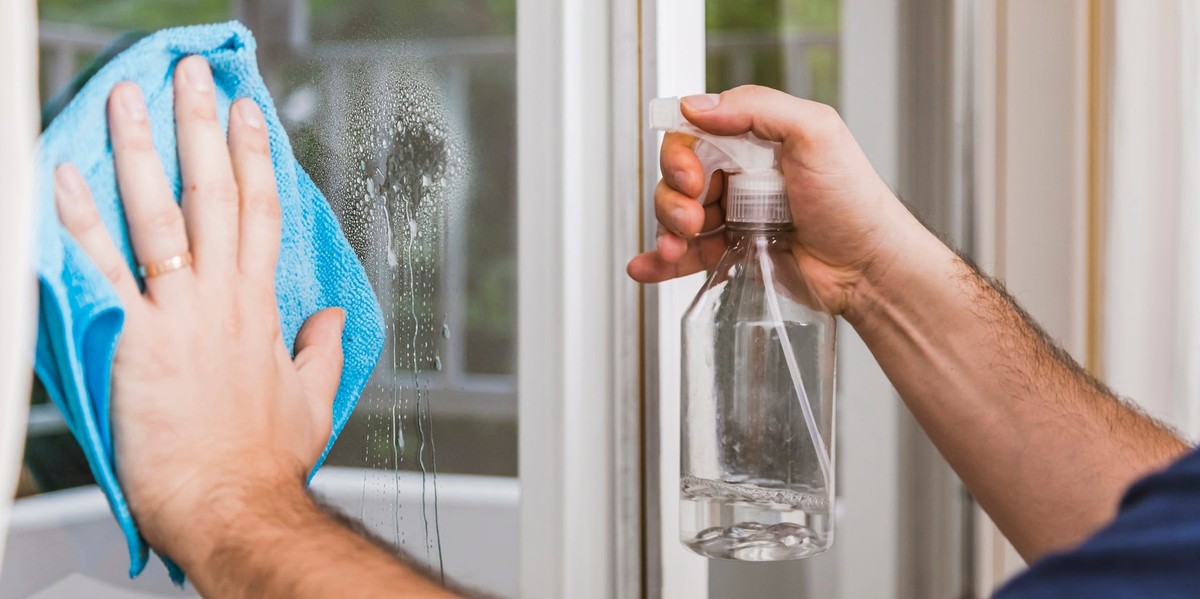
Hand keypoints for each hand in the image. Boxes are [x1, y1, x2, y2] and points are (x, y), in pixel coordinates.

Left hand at [52, 56, 345, 565]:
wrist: (232, 504)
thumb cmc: (265, 462)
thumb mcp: (312, 401)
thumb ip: (323, 352)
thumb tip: (333, 320)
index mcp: (262, 310)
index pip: (262, 214)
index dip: (256, 158)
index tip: (248, 115)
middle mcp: (222, 299)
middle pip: (215, 195)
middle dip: (204, 128)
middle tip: (194, 78)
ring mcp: (178, 314)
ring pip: (161, 215)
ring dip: (144, 150)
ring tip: (130, 99)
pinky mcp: (133, 339)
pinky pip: (103, 268)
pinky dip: (81, 220)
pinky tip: (66, 176)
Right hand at [626, 85, 920, 316]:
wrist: (869, 269)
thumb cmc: (854, 202)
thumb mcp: (816, 133)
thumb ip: (758, 108)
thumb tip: (699, 106)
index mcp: (756, 141)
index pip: (695, 136)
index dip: (682, 155)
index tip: (692, 177)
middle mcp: (741, 175)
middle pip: (678, 176)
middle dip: (673, 197)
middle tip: (694, 214)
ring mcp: (734, 216)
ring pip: (676, 216)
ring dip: (665, 229)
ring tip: (678, 245)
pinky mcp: (733, 254)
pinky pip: (686, 256)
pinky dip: (659, 261)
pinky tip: (647, 266)